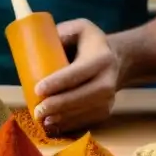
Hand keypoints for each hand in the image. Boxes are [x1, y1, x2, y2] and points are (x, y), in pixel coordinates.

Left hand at [32, 18, 120, 134]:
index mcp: (101, 57)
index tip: (38, 89)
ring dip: (63, 118)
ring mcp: (110, 97)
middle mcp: (109, 79)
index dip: (58, 82)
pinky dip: (70, 125)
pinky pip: (87, 121)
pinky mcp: (106, 110)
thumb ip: (61, 33)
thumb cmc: (89, 42)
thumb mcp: (79, 28)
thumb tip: (37, 46)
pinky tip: (54, 126)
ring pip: (85, 111)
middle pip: (83, 96)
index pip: (78, 72)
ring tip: (42, 120)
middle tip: (38, 110)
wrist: (117, 59)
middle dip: (58, 105)